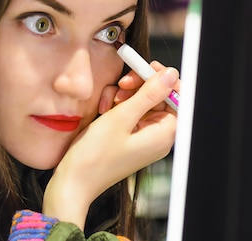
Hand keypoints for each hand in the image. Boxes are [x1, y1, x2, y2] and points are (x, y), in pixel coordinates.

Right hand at [42, 64, 178, 228]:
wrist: (73, 182)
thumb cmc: (95, 157)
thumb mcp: (121, 118)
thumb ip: (148, 93)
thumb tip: (170, 75)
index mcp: (164, 134)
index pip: (178, 97)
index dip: (163, 80)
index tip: (146, 68)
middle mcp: (158, 136)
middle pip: (159, 97)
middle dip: (139, 87)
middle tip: (122, 84)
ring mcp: (143, 136)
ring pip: (141, 101)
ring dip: (124, 96)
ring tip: (107, 104)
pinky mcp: (129, 136)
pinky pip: (130, 112)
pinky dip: (117, 106)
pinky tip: (104, 110)